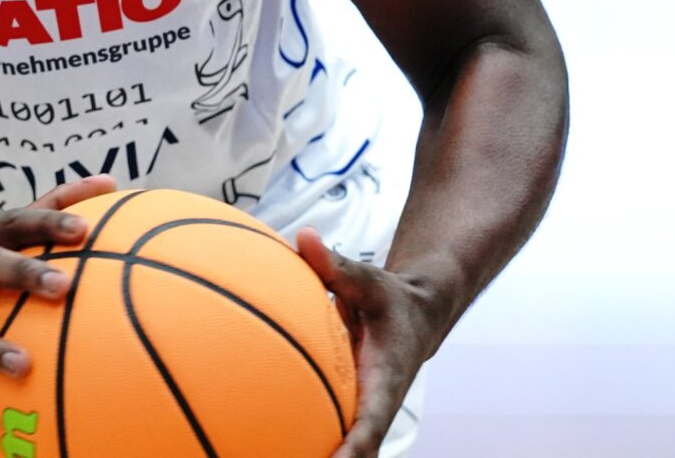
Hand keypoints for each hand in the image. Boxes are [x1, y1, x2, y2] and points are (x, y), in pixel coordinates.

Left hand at [296, 230, 447, 457]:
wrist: (418, 317)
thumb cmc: (390, 299)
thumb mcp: (369, 280)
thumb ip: (335, 265)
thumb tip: (303, 237)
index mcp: (385, 381)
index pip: (371, 424)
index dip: (354, 451)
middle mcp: (374, 406)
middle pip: (356, 453)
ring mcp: (361, 412)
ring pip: (341, 448)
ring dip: (312, 453)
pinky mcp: (347, 407)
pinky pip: (323, 428)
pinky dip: (299, 436)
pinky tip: (257, 441)